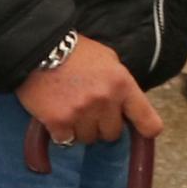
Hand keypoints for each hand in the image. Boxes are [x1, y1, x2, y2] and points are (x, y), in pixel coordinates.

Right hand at [18, 39, 159, 152]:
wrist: (38, 48)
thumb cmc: (74, 52)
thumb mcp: (108, 59)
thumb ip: (120, 84)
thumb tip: (129, 108)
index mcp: (122, 84)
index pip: (148, 121)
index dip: (145, 130)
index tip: (141, 131)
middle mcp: (105, 100)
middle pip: (112, 134)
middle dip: (101, 125)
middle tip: (88, 109)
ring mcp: (82, 112)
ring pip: (88, 139)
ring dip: (80, 129)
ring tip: (70, 108)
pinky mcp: (59, 121)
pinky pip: (66, 140)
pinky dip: (60, 131)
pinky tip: (56, 113)